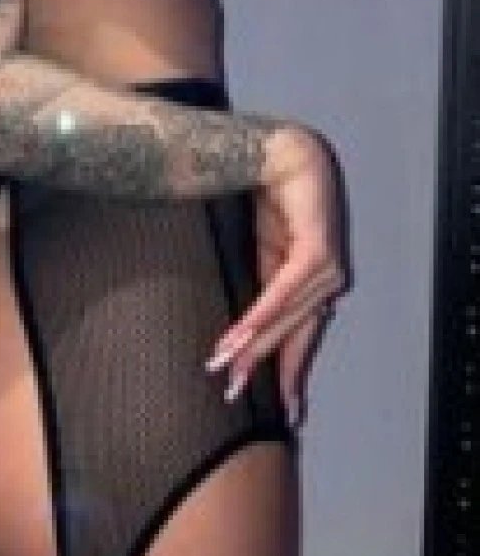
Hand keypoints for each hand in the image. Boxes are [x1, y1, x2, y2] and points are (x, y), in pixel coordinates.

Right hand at [206, 131, 345, 429]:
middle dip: (270, 365)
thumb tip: (244, 336)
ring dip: (256, 341)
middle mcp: (330, 267)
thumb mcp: (254, 251)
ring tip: (224, 364)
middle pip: (300, 328)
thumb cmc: (256, 191)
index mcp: (315, 272)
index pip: (304, 329)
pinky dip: (262, 313)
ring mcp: (330, 255)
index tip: (284, 411)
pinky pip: (288, 288)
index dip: (290, 369)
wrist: (261, 143)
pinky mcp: (319, 243)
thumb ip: (260, 288)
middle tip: (233, 392)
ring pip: (293, 313)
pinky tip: (239, 335)